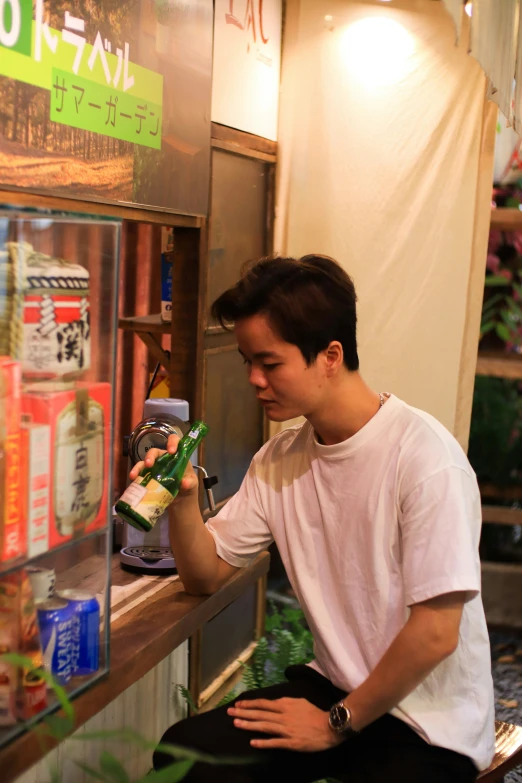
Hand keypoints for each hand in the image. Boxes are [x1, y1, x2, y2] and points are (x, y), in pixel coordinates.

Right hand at [129, 433, 198, 499]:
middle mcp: (164, 459)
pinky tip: (133, 479)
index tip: (171, 451)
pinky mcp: (148, 477)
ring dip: (139, 466)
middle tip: (149, 464)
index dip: (172, 442)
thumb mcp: (192, 484)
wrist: (181, 501)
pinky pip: (140, 473)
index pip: (174, 441)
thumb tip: (183, 483)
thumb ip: (189, 482)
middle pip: (155, 452)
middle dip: (151, 456)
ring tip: (135, 474)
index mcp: (177, 456)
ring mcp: (154, 468)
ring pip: (144, 461)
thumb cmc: (188, 486)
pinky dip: (135, 475)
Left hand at [227, 697, 344, 751]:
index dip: (249, 704)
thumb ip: (285, 702)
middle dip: (244, 713)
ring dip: (249, 725)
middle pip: (260, 714)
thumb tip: (274, 702)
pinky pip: (275, 742)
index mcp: (285, 704)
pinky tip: (253, 743)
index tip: (238, 704)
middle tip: (229, 712)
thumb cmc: (314, 713)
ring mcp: (286, 729)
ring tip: (237, 724)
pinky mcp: (291, 742)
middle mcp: (283, 715)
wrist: (329, 726)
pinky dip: (263, 742)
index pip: (263, 703)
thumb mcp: (299, 701)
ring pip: (264, 726)